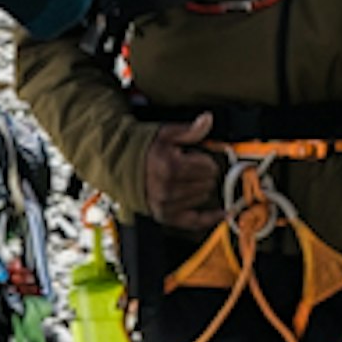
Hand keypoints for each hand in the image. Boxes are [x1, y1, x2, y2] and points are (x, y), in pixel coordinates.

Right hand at [140, 113, 227, 231]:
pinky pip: (194, 221)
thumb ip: (190, 130)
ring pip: (203, 197)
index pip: (208, 167)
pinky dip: (210, 217)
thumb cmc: (141, 149)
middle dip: (204, 173)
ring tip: (187, 179)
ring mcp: (166, 204)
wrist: (118, 164)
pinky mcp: (164, 215)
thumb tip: (207, 120)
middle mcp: (169, 188)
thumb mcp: (166, 134)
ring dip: (201, 188)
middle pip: (207, 183)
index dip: (206, 159)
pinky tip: (223, 213)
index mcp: (171, 166)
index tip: (198, 156)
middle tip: (193, 167)